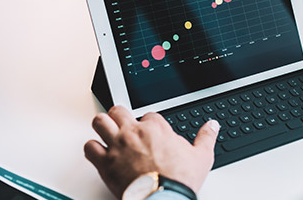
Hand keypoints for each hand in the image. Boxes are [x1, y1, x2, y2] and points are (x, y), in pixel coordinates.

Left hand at [84, 106, 219, 198]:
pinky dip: (93, 149)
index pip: (148, 114)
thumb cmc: (179, 179)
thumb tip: (212, 126)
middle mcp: (134, 132)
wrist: (163, 198)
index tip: (150, 131)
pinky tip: (99, 152)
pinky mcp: (105, 162)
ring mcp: (117, 146)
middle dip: (120, 115)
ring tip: (107, 131)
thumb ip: (206, 137)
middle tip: (123, 124)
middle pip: (118, 110)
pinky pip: (90, 147)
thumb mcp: (201, 156)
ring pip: (100, 122)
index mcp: (156, 128)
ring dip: (102, 126)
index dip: (149, 122)